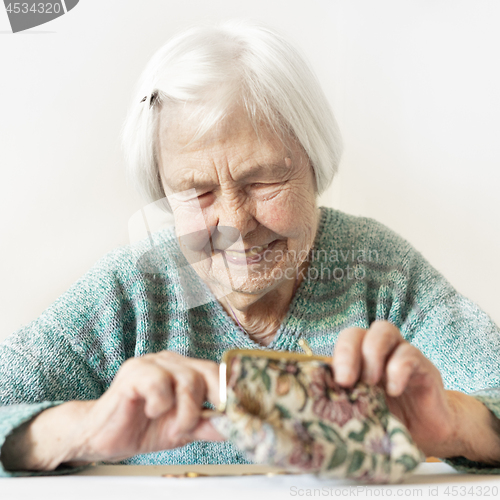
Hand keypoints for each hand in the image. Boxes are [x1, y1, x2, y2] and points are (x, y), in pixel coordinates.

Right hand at [71, 351, 223, 463]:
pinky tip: (150, 411)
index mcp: (185, 370)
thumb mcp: (183, 430)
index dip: (230, 390)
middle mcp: (171, 361)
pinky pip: (159, 383)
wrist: (102, 437)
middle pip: (206, 372)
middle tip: (197, 425)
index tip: (239, 412)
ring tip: (174, 428)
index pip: (216, 371)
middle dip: (209, 403)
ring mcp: (152, 363)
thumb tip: (235, 427)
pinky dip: (161, 404)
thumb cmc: (143, 427)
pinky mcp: (133, 372)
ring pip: (187, 379)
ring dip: (186, 412)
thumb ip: (208, 425)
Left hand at [332, 320, 459, 457]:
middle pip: (357, 332)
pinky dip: (399, 369)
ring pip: (384, 330)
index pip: (338, 344)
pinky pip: (410, 354)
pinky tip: (394, 390)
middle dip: (347, 351)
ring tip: (370, 383)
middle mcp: (377, 351)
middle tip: (345, 380)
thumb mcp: (361, 411)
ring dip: (372, 353)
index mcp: (357, 360)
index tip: (333, 382)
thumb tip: (316, 398)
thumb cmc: (389, 420)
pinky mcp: (424, 367)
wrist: (428, 434)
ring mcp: (400, 354)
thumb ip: (342, 400)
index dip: (334, 356)